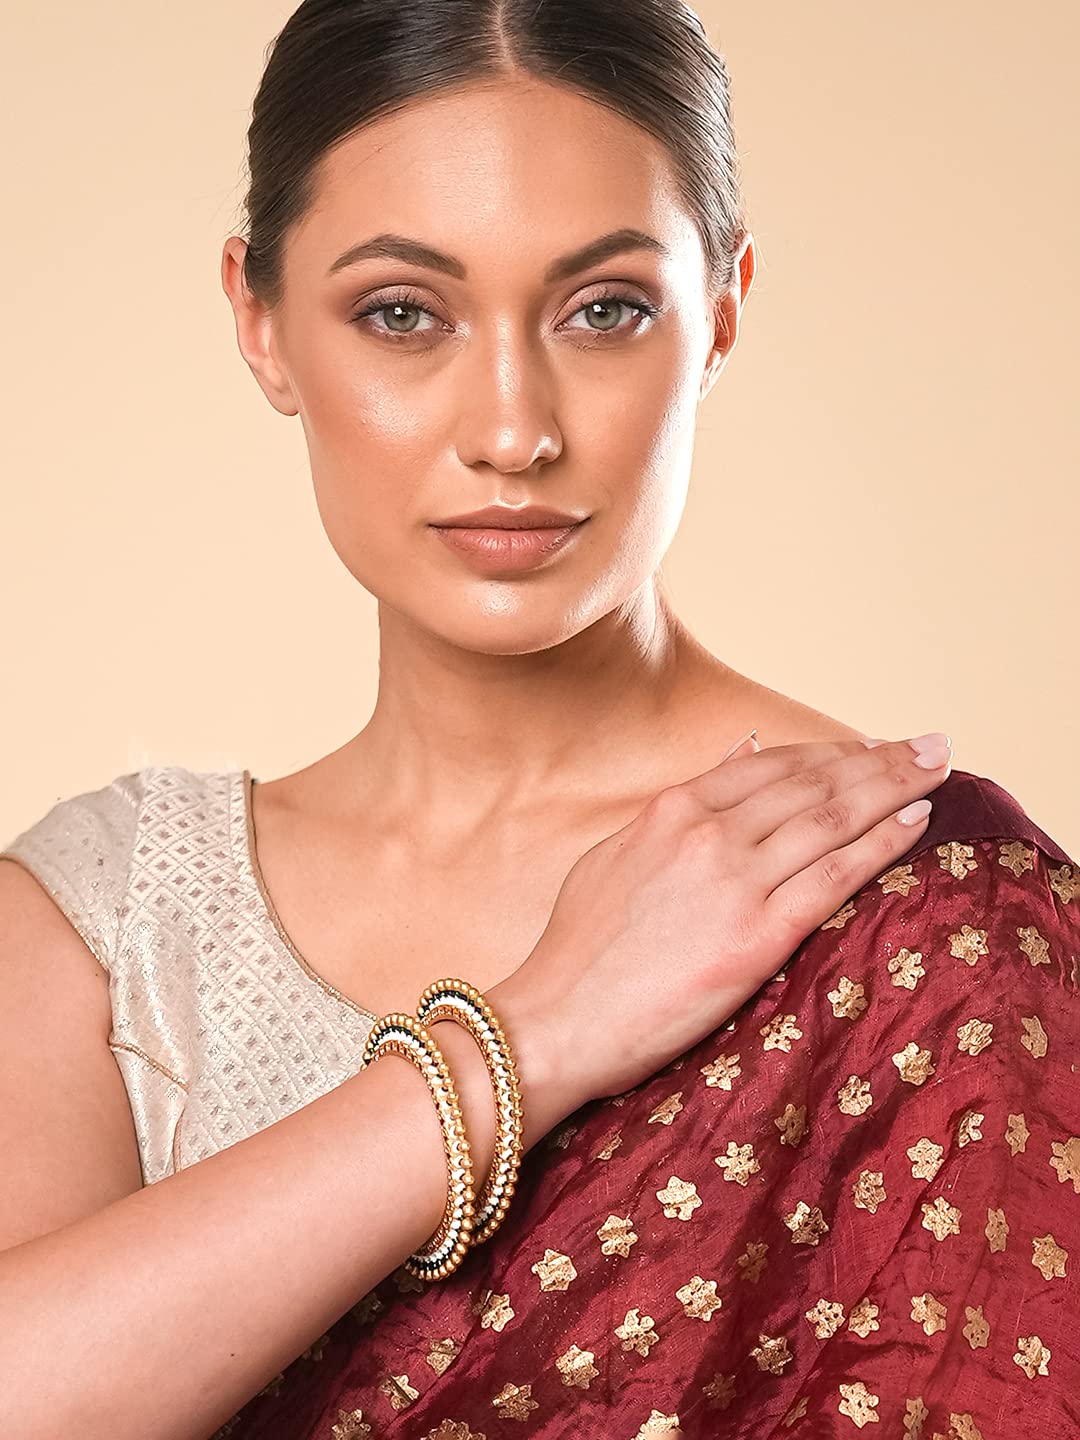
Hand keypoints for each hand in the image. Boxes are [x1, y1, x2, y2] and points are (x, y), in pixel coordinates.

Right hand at [493, 733, 950, 1129]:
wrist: (557, 1019)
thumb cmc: (578, 948)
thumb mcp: (620, 852)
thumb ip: (682, 805)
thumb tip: (739, 754)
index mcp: (673, 809)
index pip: (773, 765)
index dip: (830, 752)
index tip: (872, 745)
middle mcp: (708, 832)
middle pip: (814, 782)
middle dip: (880, 759)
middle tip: (930, 744)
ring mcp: (734, 881)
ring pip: (833, 818)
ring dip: (894, 788)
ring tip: (936, 768)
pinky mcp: (756, 936)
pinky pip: (834, 877)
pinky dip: (880, 844)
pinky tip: (915, 822)